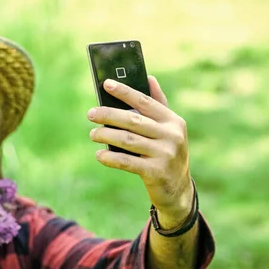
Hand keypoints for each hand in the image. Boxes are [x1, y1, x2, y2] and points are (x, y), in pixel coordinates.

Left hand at [87, 76, 193, 226]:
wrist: (178, 190)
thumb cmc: (166, 153)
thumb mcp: (168, 130)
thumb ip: (158, 105)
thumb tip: (149, 77)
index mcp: (173, 121)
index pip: (145, 101)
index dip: (125, 92)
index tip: (106, 84)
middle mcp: (172, 136)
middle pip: (133, 120)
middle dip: (108, 115)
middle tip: (91, 114)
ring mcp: (165, 155)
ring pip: (127, 140)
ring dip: (105, 136)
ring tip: (92, 134)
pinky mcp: (156, 173)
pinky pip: (127, 162)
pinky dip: (110, 158)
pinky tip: (99, 154)